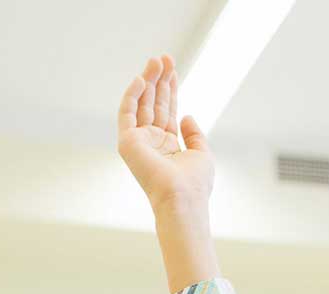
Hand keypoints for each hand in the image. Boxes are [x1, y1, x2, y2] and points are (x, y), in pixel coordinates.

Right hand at [118, 55, 214, 211]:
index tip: (173, 70)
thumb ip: (194, 134)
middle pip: (153, 103)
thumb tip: (186, 115)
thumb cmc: (195, 184)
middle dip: (159, 80)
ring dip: (148, 81)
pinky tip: (142, 79)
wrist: (183, 199)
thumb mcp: (202, 154)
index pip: (166, 110)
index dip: (170, 89)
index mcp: (167, 145)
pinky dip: (132, 94)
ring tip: (157, 60)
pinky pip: (127, 112)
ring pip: (141, 104)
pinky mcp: (127, 141)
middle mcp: (151, 142)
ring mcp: (138, 141)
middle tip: (165, 58)